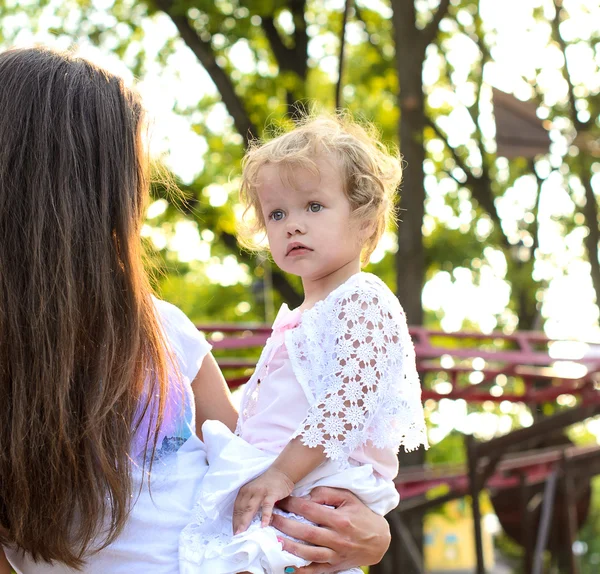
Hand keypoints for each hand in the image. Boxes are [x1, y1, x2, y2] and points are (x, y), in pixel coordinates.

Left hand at [232, 467, 294, 533]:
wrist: (281, 472)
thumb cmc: (267, 485)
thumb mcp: (255, 492)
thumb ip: (250, 504)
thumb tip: (245, 523)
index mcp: (244, 491)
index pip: (236, 509)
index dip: (234, 522)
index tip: (234, 534)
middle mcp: (249, 491)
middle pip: (241, 510)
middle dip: (238, 524)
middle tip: (236, 538)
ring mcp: (260, 492)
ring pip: (250, 508)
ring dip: (245, 522)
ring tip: (243, 534)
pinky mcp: (271, 494)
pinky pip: (266, 506)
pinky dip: (264, 516)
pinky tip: (264, 525)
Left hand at [271, 487, 390, 573]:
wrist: (380, 540)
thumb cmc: (362, 515)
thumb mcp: (348, 498)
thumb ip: (327, 494)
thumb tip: (307, 496)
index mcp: (340, 519)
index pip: (310, 510)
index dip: (293, 504)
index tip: (280, 500)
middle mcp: (337, 538)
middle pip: (306, 532)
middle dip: (285, 525)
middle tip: (271, 518)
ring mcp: (336, 554)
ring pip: (309, 553)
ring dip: (290, 548)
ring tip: (275, 540)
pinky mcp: (335, 566)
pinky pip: (317, 570)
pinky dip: (303, 571)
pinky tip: (289, 568)